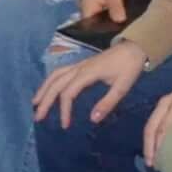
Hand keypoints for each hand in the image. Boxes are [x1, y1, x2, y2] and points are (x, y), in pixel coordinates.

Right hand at [32, 39, 148, 123]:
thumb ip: (108, 103)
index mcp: (88, 73)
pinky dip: (51, 81)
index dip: (64, 110)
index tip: (65, 125)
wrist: (135, 47)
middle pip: (56, 83)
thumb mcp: (122, 86)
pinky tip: (48, 90)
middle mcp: (79, 67)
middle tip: (38, 118)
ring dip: (44, 89)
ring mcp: (79, 64)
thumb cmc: (129, 66)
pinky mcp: (81, 64)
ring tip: (35, 103)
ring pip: (55, 75)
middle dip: (45, 101)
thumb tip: (93, 120)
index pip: (68, 92)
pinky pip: (61, 72)